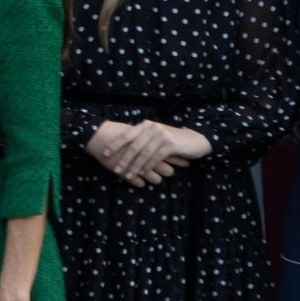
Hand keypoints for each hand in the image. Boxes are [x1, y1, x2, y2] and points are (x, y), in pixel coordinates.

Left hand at [86, 119, 210, 185]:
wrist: (194, 140)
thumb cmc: (172, 140)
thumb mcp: (155, 136)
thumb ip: (142, 139)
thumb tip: (122, 148)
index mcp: (146, 125)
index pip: (127, 135)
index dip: (115, 145)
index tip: (105, 154)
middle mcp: (152, 127)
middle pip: (134, 145)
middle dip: (124, 159)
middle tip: (116, 170)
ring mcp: (161, 135)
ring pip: (144, 153)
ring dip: (134, 166)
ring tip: (127, 175)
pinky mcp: (170, 144)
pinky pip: (155, 158)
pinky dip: (147, 166)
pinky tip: (142, 174)